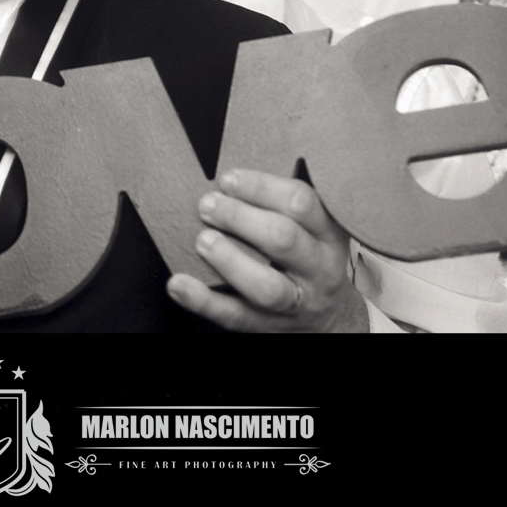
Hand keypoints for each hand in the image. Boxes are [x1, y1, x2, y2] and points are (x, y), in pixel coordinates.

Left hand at [166, 169, 368, 332]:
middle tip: (207, 205)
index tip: (228, 179)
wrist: (328, 319)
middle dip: (239, 217)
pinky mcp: (268, 327)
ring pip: (266, 285)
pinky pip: (235, 316)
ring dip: (228, 259)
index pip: (301, 202)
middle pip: (283, 239)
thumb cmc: (308, 258)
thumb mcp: (312, 228)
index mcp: (328, 234)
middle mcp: (318, 269)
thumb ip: (282, 205)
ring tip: (202, 239)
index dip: (261, 187)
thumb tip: (229, 178)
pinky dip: (203, 300)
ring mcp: (296, 302)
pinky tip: (179, 283)